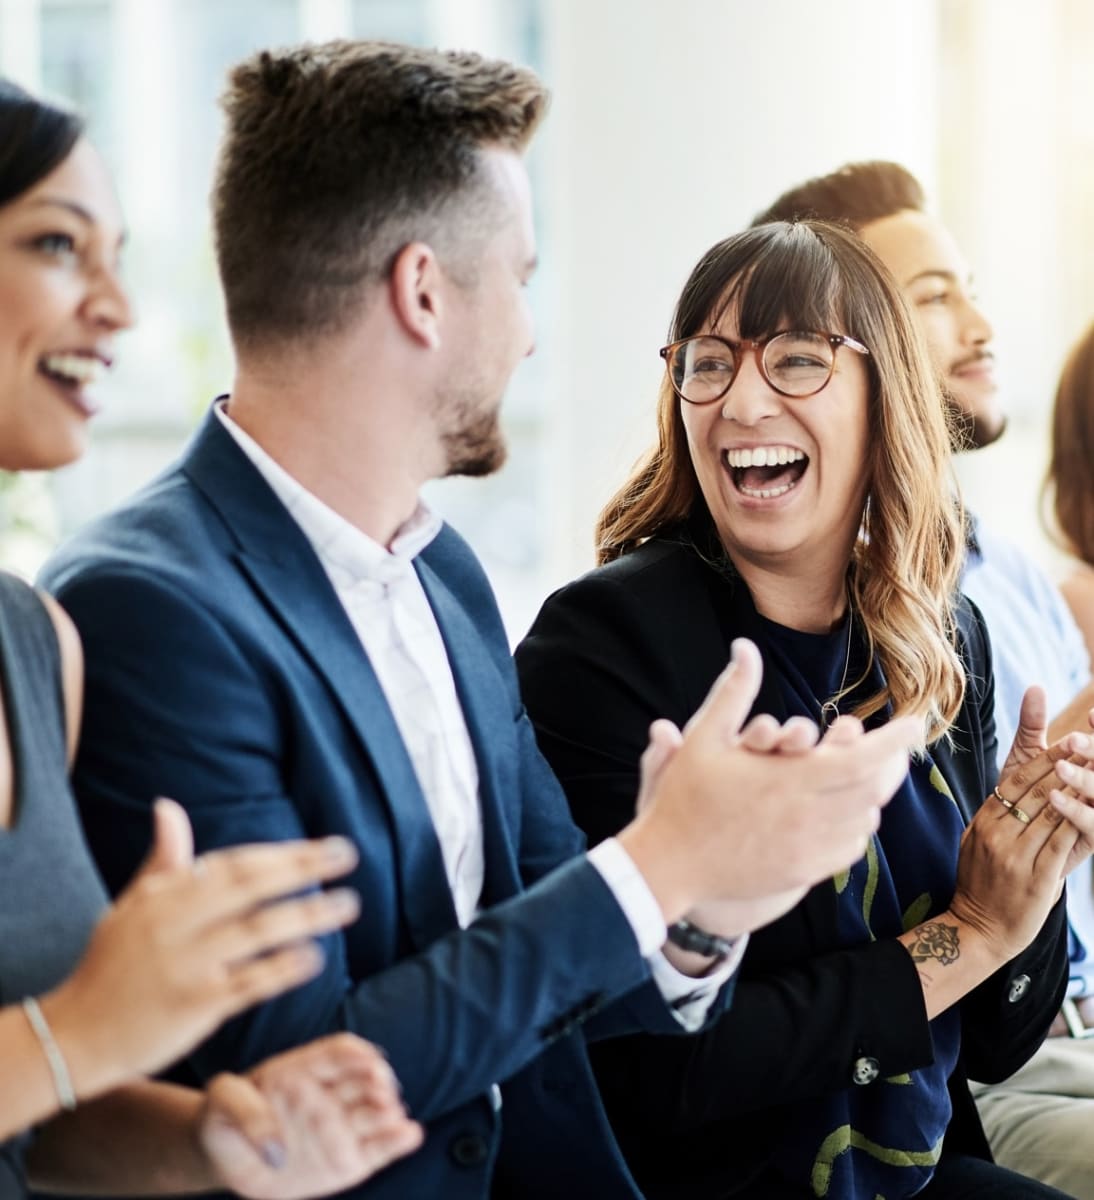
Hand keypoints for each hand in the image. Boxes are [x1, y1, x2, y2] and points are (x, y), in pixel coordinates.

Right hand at [43, 799, 362, 1102]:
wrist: (73, 1039)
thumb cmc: (110, 967)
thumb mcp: (131, 908)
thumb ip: (163, 862)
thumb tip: (168, 807)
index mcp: (163, 896)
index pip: (231, 864)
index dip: (279, 854)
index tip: (321, 847)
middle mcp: (175, 925)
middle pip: (250, 887)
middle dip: (303, 867)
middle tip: (347, 855)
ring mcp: (186, 965)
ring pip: (258, 932)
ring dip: (307, 915)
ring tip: (347, 904)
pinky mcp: (194, 1006)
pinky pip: (249, 982)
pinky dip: (283, 967)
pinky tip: (314, 956)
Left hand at [200, 1035, 422, 1198]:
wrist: (226, 1155)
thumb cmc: (224, 1120)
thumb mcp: (220, 1102)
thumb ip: (242, 1108)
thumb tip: (276, 1146)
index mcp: (304, 1069)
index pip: (339, 1052)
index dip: (356, 1054)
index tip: (368, 1061)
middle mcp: (330, 1093)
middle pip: (365, 1079)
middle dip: (379, 1082)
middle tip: (382, 1092)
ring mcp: (342, 1125)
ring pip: (376, 1112)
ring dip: (390, 1111)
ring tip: (393, 1117)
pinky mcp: (350, 1158)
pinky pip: (378, 1148)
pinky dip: (397, 1141)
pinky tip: (409, 1135)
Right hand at [620, 638, 919, 923]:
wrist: (670, 865)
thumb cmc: (684, 797)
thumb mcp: (704, 737)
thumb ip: (733, 691)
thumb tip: (745, 646)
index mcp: (790, 779)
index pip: (862, 759)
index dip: (896, 741)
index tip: (916, 724)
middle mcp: (808, 816)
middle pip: (873, 790)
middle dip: (893, 765)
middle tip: (899, 748)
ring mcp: (808, 848)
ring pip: (865, 819)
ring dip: (874, 795)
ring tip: (872, 776)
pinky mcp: (803, 872)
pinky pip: (849, 848)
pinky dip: (858, 827)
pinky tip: (848, 813)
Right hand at [951, 689, 1093, 961]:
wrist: (978, 929)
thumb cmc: (981, 884)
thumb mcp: (977, 843)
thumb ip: (997, 818)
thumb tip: (1014, 792)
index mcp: (983, 822)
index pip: (1014, 781)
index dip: (1043, 759)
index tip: (1066, 740)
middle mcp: (997, 834)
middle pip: (1035, 792)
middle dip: (1065, 766)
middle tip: (1088, 744)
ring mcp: (1015, 856)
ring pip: (1051, 814)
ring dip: (1077, 790)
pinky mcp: (1036, 878)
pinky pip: (1061, 844)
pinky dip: (1078, 824)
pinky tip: (1090, 809)